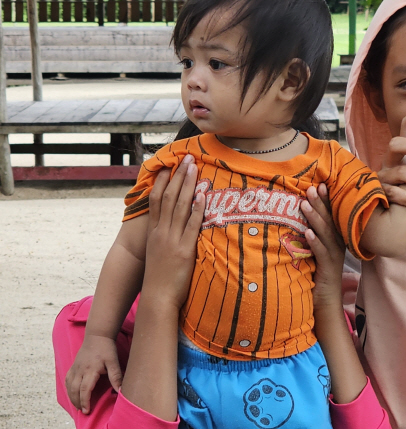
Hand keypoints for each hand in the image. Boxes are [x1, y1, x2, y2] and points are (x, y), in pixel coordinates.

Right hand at [66, 334, 120, 413]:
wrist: (97, 335)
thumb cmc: (107, 348)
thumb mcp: (114, 362)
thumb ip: (116, 377)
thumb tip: (120, 390)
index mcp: (90, 370)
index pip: (85, 390)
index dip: (85, 402)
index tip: (87, 410)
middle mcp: (80, 370)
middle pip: (75, 390)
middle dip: (77, 402)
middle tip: (83, 411)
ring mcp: (75, 368)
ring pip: (69, 386)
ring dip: (72, 397)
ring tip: (78, 405)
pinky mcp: (73, 366)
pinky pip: (67, 380)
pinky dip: (69, 389)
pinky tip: (72, 393)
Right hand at [143, 154, 204, 310]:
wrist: (156, 298)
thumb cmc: (159, 279)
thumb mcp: (156, 254)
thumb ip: (162, 239)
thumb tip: (169, 228)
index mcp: (153, 233)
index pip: (156, 201)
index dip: (161, 182)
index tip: (168, 166)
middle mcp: (161, 232)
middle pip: (169, 197)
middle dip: (178, 176)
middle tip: (186, 158)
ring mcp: (172, 240)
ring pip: (180, 206)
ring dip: (188, 184)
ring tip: (194, 166)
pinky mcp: (184, 249)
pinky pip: (192, 224)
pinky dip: (197, 208)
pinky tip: (202, 194)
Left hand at [301, 184, 346, 309]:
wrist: (326, 300)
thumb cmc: (318, 273)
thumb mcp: (317, 250)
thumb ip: (313, 235)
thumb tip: (299, 218)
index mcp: (335, 238)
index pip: (332, 215)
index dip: (326, 200)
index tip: (320, 184)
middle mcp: (337, 244)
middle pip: (329, 220)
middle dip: (320, 203)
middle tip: (312, 187)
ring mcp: (334, 255)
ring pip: (325, 233)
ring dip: (315, 217)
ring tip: (305, 203)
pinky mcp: (328, 267)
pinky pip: (321, 252)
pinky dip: (315, 241)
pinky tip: (307, 233)